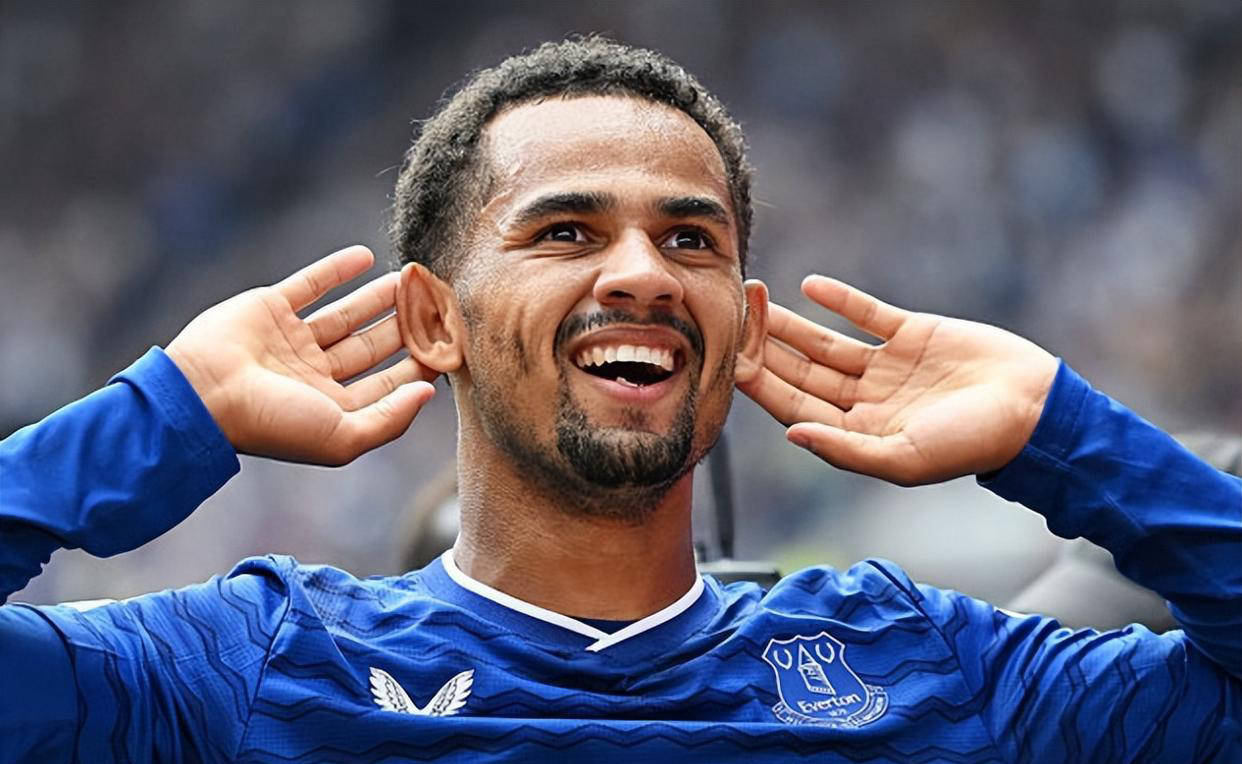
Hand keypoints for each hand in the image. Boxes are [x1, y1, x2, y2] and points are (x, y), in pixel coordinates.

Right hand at [166, 246, 435, 465]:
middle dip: (404, 327)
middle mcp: (314, 374)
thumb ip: (389, 419)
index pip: (386, 384)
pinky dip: (335, 269)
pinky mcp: (269, 309)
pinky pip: (309, 284)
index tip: (450, 344)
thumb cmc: (274, 423)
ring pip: (345, 314)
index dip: (419, 365)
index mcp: (331, 407)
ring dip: (377, 297)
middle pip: (371, 347)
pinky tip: (365, 257)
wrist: (204, 394)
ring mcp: (291, 341)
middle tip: (437, 305)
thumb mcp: (343, 436)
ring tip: (410, 280)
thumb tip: (429, 394)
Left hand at [737, 275, 1057, 485]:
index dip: (762, 382)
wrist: (1034, 409)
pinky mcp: (912, 334)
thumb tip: (791, 436)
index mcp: (859, 432)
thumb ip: (846, 449)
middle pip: (802, 371)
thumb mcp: (904, 458)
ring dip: (790, 323)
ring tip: (756, 297)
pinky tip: (809, 285)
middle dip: (766, 346)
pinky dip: (841, 300)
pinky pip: (868, 314)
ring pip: (825, 342)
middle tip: (732, 315)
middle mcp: (866, 399)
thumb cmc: (972, 444)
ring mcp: (887, 366)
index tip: (731, 357)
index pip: (795, 406)